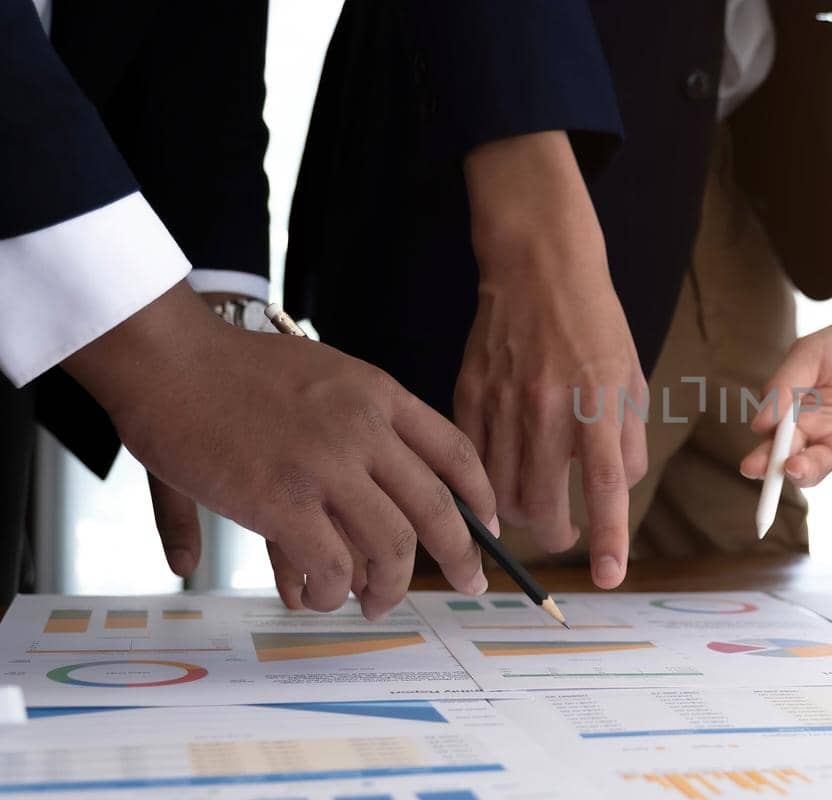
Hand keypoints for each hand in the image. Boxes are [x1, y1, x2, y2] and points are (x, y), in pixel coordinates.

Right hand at [64, 283, 496, 618]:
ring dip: (389, 587)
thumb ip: (356, 430)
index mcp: (379, 395)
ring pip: (391, 546)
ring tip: (376, 604)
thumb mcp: (321, 376)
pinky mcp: (281, 501)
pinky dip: (331, 590)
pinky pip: (331, 565)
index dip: (480, 495)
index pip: (454, 451)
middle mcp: (365, 430)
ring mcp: (326, 467)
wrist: (168, 359)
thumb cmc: (232, 371)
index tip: (489, 525)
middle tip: (468, 584)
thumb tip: (377, 486)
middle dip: (461, 556)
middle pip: (437, 509)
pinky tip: (318, 596)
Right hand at [455, 131, 647, 588]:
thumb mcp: (630, 377)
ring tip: (531, 508)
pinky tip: (498, 472)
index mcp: (596, 402)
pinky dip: (483, 479)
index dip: (607, 537)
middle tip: (563, 534)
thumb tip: (616, 489)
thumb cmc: (594, 322)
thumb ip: (626, 439)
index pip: (605, 486)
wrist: (537, 264)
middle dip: (553, 534)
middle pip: (539, 504)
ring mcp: (502, 401)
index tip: (609, 577)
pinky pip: (470, 459)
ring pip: (498, 491)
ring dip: (516, 515)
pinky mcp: (468, 392)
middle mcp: (548, 407)